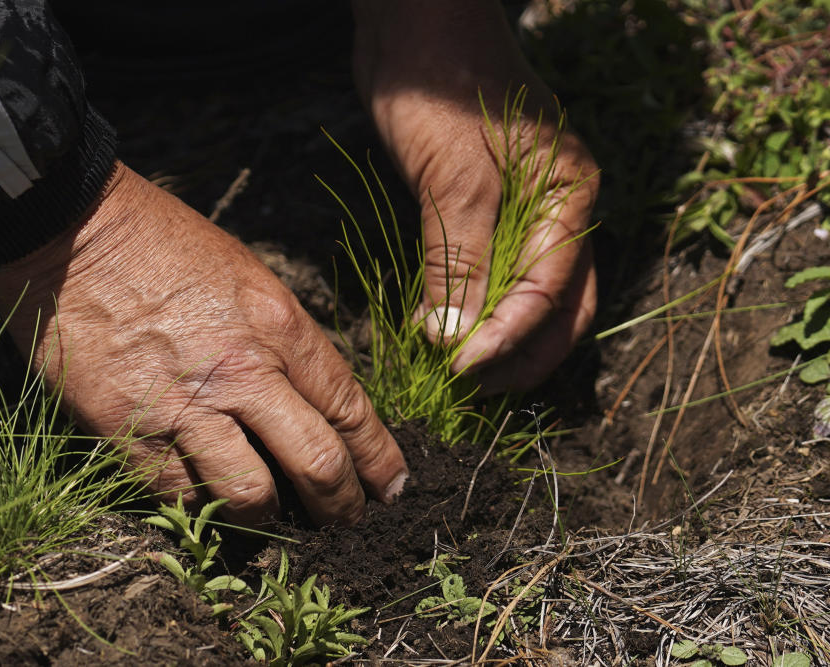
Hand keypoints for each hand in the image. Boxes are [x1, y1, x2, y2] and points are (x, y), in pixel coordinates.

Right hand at [0, 162, 407, 525]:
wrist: (73, 231)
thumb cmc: (164, 243)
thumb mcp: (248, 277)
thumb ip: (284, 340)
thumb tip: (308, 398)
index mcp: (280, 326)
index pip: (349, 408)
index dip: (377, 457)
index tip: (390, 486)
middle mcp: (244, 370)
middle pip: (317, 462)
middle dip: (341, 505)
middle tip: (346, 521)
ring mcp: (185, 404)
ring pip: (251, 495)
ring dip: (268, 516)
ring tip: (269, 516)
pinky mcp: (128, 430)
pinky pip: (179, 495)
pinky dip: (199, 505)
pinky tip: (204, 499)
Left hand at [353, 0, 599, 391]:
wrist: (414, 23)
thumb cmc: (440, 84)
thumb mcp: (453, 174)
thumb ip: (460, 259)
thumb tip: (454, 340)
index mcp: (571, 197)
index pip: (552, 292)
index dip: (508, 339)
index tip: (457, 369)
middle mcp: (561, 211)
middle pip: (558, 308)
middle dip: (517, 356)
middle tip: (466, 389)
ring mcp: (528, 213)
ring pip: (530, 299)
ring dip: (497, 342)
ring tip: (454, 375)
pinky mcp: (489, 212)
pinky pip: (495, 276)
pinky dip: (475, 310)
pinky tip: (443, 334)